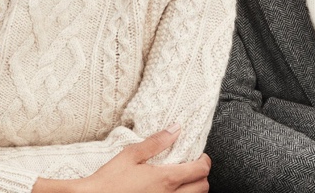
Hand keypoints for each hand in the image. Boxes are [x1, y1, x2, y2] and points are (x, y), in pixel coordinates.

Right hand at [32, 125, 210, 192]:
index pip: (200, 170)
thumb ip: (156, 142)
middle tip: (192, 166)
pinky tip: (171, 191)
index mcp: (166, 179)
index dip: (204, 161)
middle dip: (202, 176)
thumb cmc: (110, 180)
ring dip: (194, 189)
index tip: (200, 156)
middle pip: (203, 188)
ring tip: (182, 180)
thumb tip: (176, 129)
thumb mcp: (131, 155)